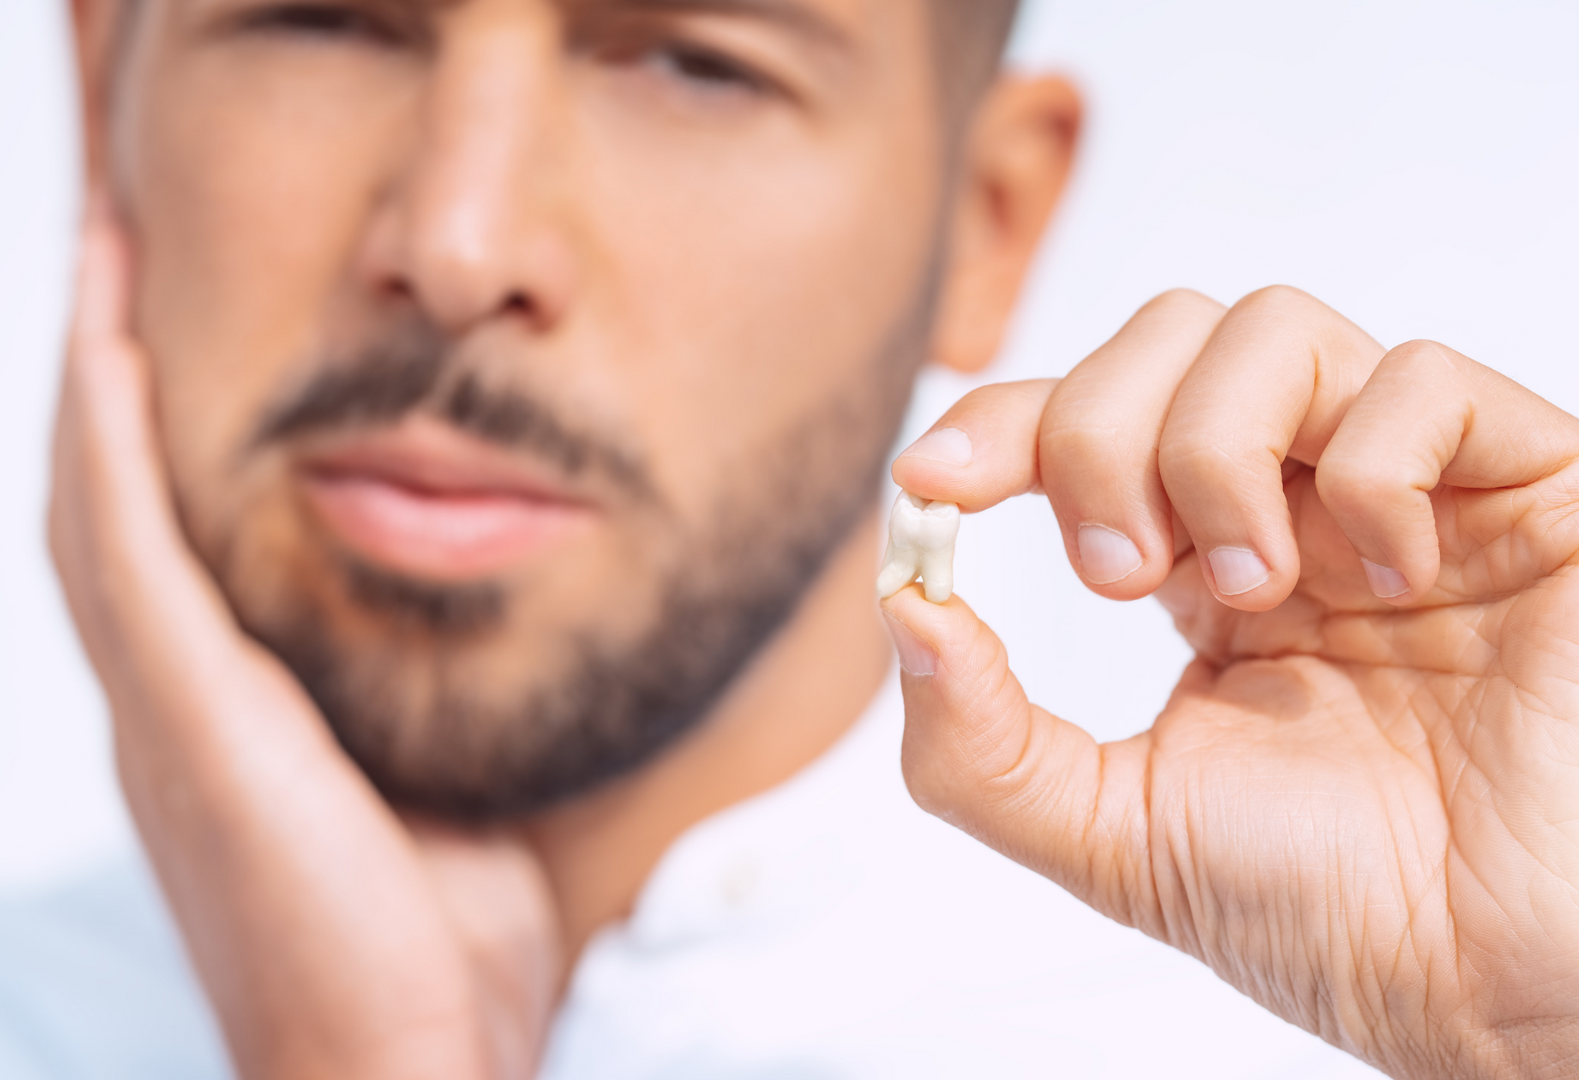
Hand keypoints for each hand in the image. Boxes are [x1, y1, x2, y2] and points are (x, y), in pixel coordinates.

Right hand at [47, 195, 560, 1079]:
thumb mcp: (437, 785)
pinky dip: (110, 444)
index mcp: (227, 715)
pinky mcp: (186, 724)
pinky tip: (111, 344)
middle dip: (107, 370)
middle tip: (112, 238)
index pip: (174, 540)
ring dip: (95, 373)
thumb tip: (488, 627)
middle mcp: (172, 701)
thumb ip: (430, 701)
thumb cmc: (432, 941)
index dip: (157, 429)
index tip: (172, 315)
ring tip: (101, 247)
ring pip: (96, 503)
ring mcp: (165, 711)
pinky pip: (126, 553)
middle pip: (111, 498)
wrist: (403, 1060)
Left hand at [882, 287, 1578, 1079]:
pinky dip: (1372, 464)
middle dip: (1099, 434)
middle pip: (1169, 337)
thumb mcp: (1113, 833)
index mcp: (1216, 570)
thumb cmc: (1338, 913)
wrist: (1511, 987)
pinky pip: (1426, 376)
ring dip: (1216, 446)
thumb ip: (982, 738)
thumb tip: (905, 603)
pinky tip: (1390, 579)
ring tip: (1249, 588)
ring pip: (1277, 327)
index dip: (1005, 423)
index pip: (1091, 426)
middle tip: (1120, 579)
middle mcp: (1314, 506)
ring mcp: (1425, 485)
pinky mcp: (1544, 481)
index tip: (935, 481)